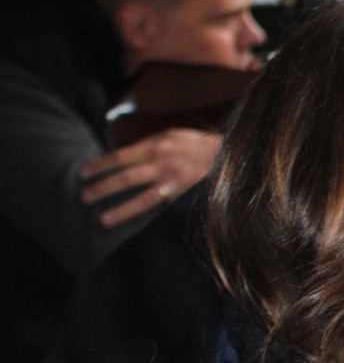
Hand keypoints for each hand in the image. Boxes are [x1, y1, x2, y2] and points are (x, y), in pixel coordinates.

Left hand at [78, 129, 221, 226]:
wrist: (241, 155)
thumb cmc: (209, 149)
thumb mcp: (181, 138)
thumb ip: (157, 146)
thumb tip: (130, 160)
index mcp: (160, 142)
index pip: (121, 155)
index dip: (100, 165)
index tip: (84, 173)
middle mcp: (164, 158)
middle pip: (124, 174)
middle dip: (102, 186)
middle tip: (84, 197)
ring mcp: (176, 176)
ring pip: (139, 194)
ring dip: (118, 207)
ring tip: (101, 219)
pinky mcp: (187, 193)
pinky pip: (159, 205)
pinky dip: (142, 214)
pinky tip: (132, 225)